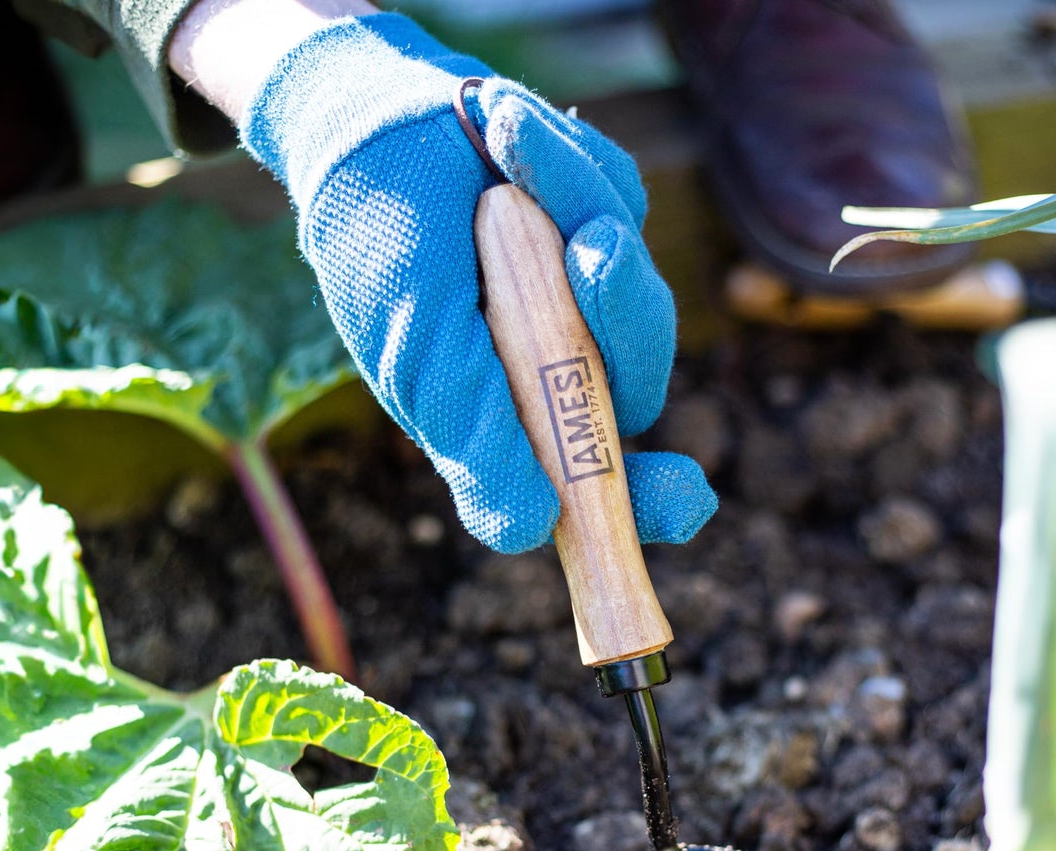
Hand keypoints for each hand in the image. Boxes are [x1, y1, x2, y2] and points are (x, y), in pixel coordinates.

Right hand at [173, 3, 714, 551]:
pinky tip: (507, 140)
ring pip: (638, 295)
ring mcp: (587, 305)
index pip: (596, 488)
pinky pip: (621, 203)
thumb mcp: (416, 350)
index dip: (646, 505)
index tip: (689, 500)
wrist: (366, 113)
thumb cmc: (377, 247)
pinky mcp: (604, 228)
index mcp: (511, 427)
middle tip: (595, 248)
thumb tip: (531, 531)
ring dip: (577, 211)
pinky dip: (566, 164)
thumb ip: (474, 437)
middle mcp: (557, 377)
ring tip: (506, 158)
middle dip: (622, 318)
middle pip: (639, 387)